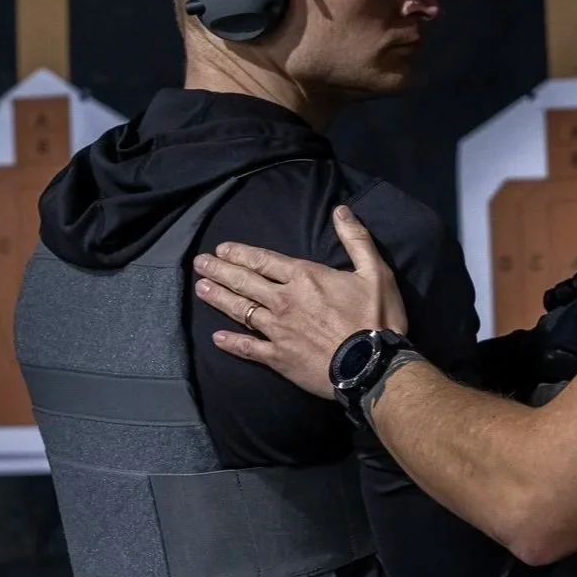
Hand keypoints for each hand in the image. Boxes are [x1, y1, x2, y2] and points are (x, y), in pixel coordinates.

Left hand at [193, 205, 408, 399]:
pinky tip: (217, 338)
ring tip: (201, 289)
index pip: (264, 260)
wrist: (373, 366)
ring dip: (219, 299)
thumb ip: (356, 239)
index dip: (241, 253)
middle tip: (199, 263)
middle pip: (245, 282)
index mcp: (304, 277)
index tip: (221, 249)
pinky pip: (248, 348)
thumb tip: (341, 210)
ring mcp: (277, 330)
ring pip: (240, 310)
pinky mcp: (278, 357)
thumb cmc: (376, 318)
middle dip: (220, 270)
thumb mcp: (376, 272)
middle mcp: (284, 301)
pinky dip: (231, 342)